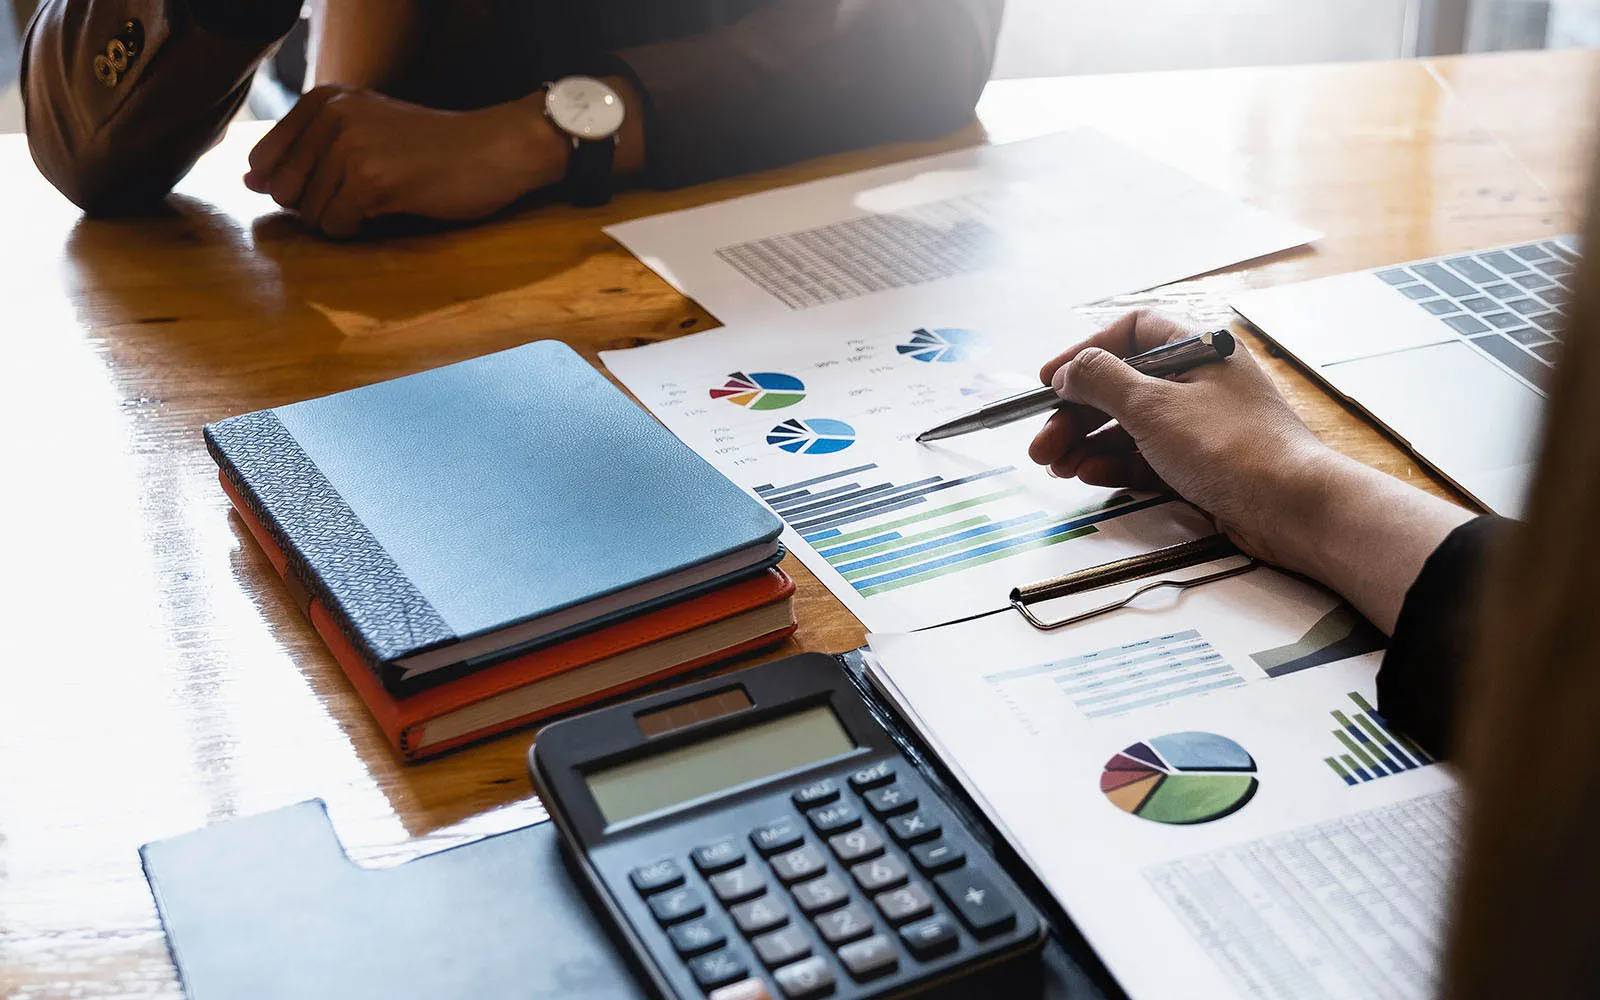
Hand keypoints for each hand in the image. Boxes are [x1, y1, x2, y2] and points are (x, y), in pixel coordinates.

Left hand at [244, 85, 567, 237]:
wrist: (495, 149)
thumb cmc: (434, 149)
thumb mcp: (365, 132)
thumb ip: (306, 152)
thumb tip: (248, 181)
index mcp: (324, 100)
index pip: (264, 161)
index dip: (296, 186)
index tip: (339, 182)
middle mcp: (331, 116)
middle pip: (285, 191)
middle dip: (318, 205)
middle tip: (365, 193)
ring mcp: (349, 146)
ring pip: (311, 214)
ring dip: (344, 219)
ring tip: (385, 196)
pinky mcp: (370, 179)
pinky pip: (337, 226)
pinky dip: (359, 229)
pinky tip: (392, 206)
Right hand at [1027, 311, 1329, 564]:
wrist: (1292, 508)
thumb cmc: (1230, 446)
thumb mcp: (1153, 406)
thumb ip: (1102, 382)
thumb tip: (1070, 370)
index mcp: (1196, 348)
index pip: (1131, 332)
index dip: (1086, 353)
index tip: (1050, 381)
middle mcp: (1200, 380)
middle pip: (1122, 386)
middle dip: (1076, 415)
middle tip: (1042, 444)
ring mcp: (1201, 424)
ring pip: (1130, 426)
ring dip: (1088, 444)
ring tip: (1055, 467)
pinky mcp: (1202, 464)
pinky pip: (1148, 457)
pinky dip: (1116, 465)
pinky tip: (1088, 475)